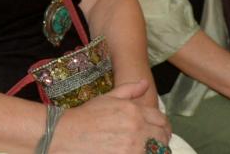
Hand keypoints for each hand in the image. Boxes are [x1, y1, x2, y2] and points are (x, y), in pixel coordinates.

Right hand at [54, 80, 170, 152]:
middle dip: (161, 141)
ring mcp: (132, 147)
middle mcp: (137, 128)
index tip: (160, 132)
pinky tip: (136, 152)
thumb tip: (145, 84)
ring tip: (146, 149)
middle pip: (162, 138)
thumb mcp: (107, 98)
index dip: (164, 127)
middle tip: (155, 144)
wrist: (66, 134)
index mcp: (134, 111)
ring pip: (156, 151)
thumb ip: (129, 90)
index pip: (161, 120)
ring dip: (155, 150)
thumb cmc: (85, 116)